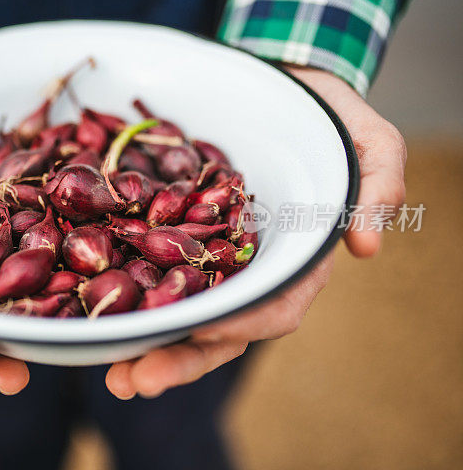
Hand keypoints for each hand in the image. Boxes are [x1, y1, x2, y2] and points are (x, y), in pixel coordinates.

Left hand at [104, 67, 406, 398]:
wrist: (274, 88)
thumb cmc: (324, 115)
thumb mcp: (366, 139)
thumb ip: (377, 183)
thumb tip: (366, 246)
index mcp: (294, 260)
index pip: (275, 306)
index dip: (244, 322)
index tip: (207, 332)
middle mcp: (247, 271)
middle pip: (216, 328)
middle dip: (180, 358)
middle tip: (135, 381)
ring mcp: (207, 259)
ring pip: (177, 314)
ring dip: (144, 346)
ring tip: (112, 374)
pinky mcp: (171, 239)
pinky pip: (146, 273)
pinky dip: (122, 298)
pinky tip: (93, 317)